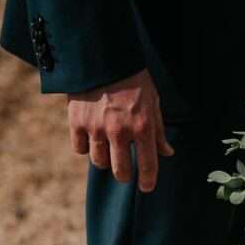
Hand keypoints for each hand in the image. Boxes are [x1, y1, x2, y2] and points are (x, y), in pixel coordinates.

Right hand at [67, 69, 174, 191]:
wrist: (102, 56)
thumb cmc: (133, 79)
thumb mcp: (152, 101)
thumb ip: (158, 130)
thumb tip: (167, 153)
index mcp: (142, 126)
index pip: (147, 164)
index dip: (148, 181)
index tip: (146, 187)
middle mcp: (119, 131)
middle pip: (121, 171)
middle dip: (124, 175)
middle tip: (125, 172)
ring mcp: (96, 128)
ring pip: (99, 162)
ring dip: (105, 159)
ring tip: (107, 148)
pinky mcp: (76, 122)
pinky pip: (79, 149)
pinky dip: (85, 146)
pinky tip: (90, 136)